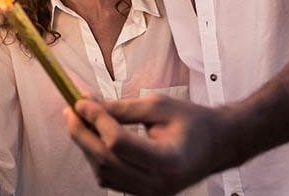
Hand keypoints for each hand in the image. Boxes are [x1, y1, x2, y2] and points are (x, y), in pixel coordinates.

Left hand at [64, 96, 231, 194]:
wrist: (217, 145)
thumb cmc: (192, 122)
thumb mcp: (158, 106)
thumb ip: (121, 108)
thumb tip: (87, 104)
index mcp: (168, 161)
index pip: (119, 143)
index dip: (96, 121)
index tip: (82, 101)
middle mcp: (158, 185)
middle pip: (105, 160)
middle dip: (82, 133)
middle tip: (71, 109)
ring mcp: (150, 194)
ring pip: (103, 172)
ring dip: (86, 145)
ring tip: (81, 119)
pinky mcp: (143, 194)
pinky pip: (110, 179)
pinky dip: (97, 157)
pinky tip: (95, 135)